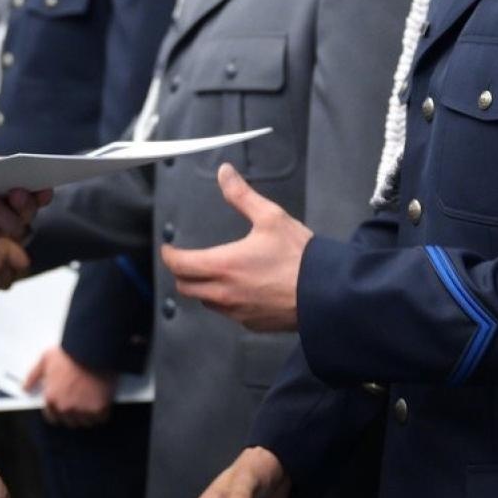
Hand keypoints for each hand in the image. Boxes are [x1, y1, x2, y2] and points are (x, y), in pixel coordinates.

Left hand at [23, 346, 112, 426]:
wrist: (92, 350)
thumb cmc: (69, 353)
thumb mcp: (45, 359)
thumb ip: (33, 376)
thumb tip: (25, 387)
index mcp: (52, 398)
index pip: (52, 416)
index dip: (59, 411)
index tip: (65, 405)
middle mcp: (66, 408)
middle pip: (70, 421)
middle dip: (75, 413)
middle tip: (81, 401)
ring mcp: (83, 410)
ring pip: (86, 422)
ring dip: (88, 415)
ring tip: (92, 401)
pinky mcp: (99, 408)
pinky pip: (101, 418)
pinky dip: (102, 412)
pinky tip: (102, 402)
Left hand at [159, 164, 309, 331]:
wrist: (327, 293)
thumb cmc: (299, 256)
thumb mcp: (270, 217)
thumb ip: (242, 196)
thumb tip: (224, 174)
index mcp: (224, 266)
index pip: (180, 265)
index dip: (170, 255)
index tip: (169, 249)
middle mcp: (224, 293)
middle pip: (186, 287)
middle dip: (183, 273)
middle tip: (188, 260)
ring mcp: (238, 313)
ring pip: (206, 302)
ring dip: (204, 288)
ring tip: (215, 273)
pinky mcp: (252, 324)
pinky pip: (229, 314)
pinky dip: (226, 301)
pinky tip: (240, 290)